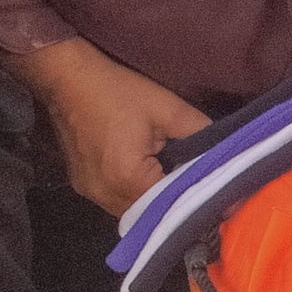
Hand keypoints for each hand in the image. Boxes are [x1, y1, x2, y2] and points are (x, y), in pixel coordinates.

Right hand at [2, 37, 207, 215]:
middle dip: (171, 199)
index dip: (191, 194)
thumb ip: (200, 132)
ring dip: (151, 199)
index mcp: (128, 177)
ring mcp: (90, 193)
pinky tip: (144, 174)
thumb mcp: (167, 107)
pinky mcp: (82, 186)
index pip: (170, 202)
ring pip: (132, 210)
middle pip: (150, 213)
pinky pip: (115, 201)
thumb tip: (223, 152)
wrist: (68, 78)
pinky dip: (132, 193)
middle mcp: (106, 194)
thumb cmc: (116, 90)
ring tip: (169, 178)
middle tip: (193, 183)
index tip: (211, 188)